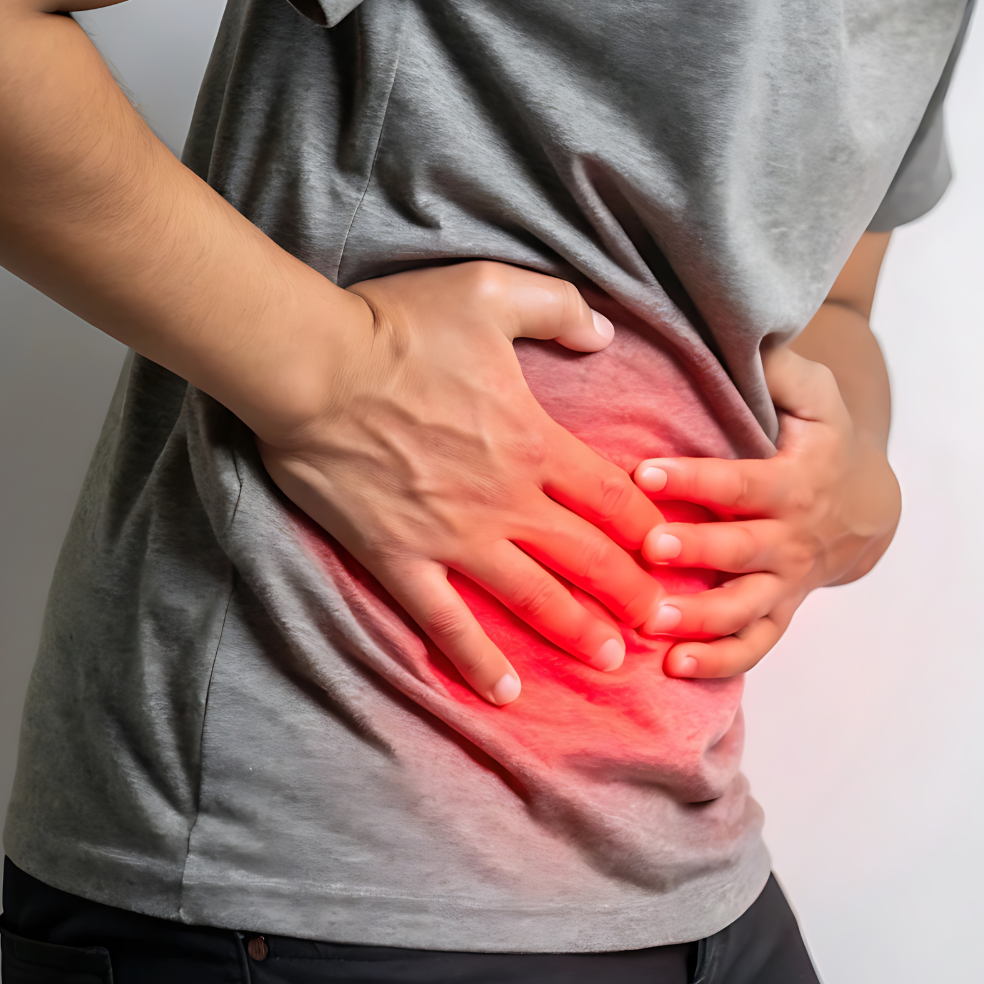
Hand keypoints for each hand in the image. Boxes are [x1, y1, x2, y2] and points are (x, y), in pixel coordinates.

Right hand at [255, 261, 668, 704]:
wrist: (309, 364)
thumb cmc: (396, 323)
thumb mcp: (492, 290)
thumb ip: (558, 309)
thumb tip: (604, 334)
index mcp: (534, 440)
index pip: (611, 496)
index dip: (649, 529)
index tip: (675, 553)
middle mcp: (506, 497)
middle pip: (587, 557)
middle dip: (631, 594)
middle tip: (662, 625)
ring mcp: (453, 534)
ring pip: (532, 597)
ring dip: (575, 631)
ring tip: (609, 662)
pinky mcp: (399, 557)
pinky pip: (445, 620)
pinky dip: (475, 659)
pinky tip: (501, 692)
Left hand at [631, 345, 901, 677]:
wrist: (868, 506)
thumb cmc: (827, 440)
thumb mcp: (817, 395)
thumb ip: (781, 369)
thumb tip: (749, 334)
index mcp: (794, 481)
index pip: (739, 481)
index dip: (693, 479)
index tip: (645, 473)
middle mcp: (790, 537)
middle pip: (741, 550)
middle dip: (697, 551)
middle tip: (650, 551)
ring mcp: (786, 581)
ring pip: (745, 607)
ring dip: (700, 618)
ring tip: (653, 623)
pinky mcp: (781, 610)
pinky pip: (755, 645)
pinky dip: (720, 662)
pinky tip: (674, 668)